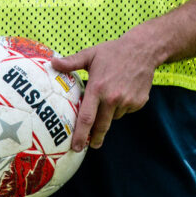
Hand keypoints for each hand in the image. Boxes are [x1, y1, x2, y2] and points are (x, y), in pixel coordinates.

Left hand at [52, 27, 156, 150]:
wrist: (143, 49)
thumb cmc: (113, 51)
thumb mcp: (91, 54)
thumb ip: (71, 62)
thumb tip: (52, 63)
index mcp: (98, 88)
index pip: (86, 118)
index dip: (80, 135)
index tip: (75, 147)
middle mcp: (113, 98)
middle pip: (101, 126)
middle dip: (95, 138)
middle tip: (90, 145)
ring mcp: (128, 101)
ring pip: (114, 117)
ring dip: (109, 114)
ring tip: (110, 97)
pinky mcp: (139, 102)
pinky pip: (126, 110)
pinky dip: (122, 106)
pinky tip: (123, 91)